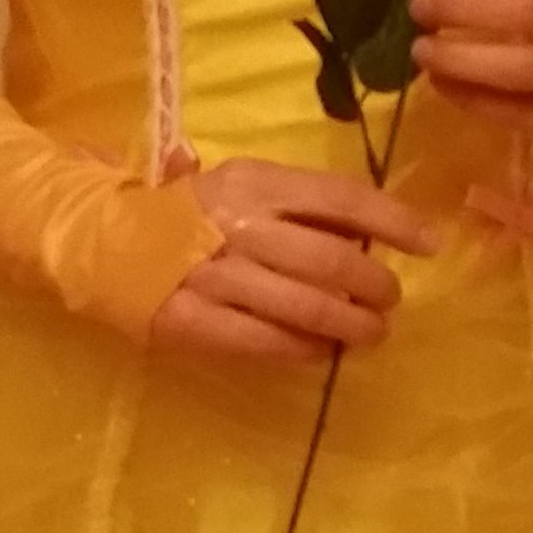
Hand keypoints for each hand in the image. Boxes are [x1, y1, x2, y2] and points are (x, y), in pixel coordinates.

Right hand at [148, 156, 441, 363]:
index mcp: (255, 182)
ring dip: (352, 324)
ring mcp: (217, 277)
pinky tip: (323, 350)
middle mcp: (240, 227)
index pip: (341, 198)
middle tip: (390, 299)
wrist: (103, 242)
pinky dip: (305, 349)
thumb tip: (369, 227)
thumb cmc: (188, 212)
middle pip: (332, 260)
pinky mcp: (196, 323)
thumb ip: (299, 200)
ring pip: (306, 307)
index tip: (429, 243)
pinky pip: (266, 342)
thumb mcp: (241, 185)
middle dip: (375, 285)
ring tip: (371, 332)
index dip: (393, 222)